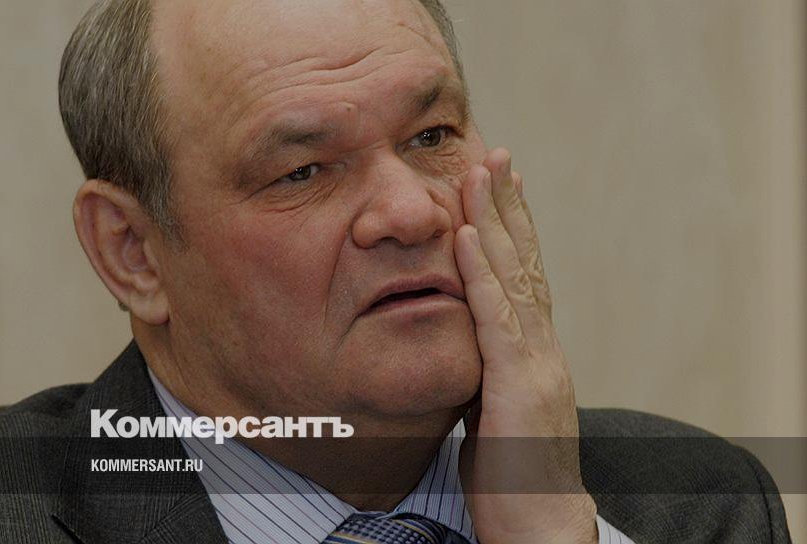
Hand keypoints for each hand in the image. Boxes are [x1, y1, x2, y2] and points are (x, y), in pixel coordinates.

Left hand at [454, 148, 597, 542]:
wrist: (539, 526)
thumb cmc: (511, 475)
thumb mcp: (491, 410)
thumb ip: (482, 370)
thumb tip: (462, 344)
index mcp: (532, 352)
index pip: (523, 277)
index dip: (511, 229)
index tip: (498, 185)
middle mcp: (542, 347)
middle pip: (525, 262)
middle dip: (507, 206)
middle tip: (495, 154)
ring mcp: (535, 362)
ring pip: (514, 277)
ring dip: (494, 221)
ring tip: (480, 171)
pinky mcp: (519, 385)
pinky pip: (496, 319)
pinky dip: (480, 274)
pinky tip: (463, 237)